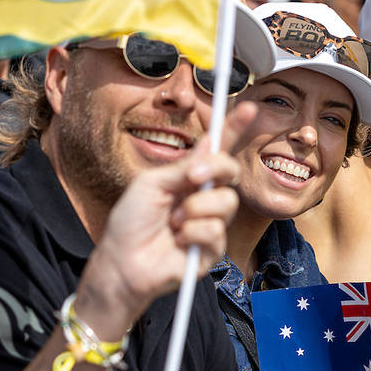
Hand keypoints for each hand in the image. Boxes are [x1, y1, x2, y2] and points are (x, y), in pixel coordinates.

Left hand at [74, 103, 255, 339]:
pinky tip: (178, 240)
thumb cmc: (130, 222)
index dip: (233, 129)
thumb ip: (183, 167)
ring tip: (173, 221)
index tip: (247, 108)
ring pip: (226, 202)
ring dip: (195, 209)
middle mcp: (204, 196)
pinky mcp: (212, 249)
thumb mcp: (152, 183)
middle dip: (216, 169)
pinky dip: (192, 233)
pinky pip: (215, 231)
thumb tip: (211, 144)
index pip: (217, 150)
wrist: (122, 262)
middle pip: (231, 171)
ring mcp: (211, 222)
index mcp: (189, 177)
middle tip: (192, 178)